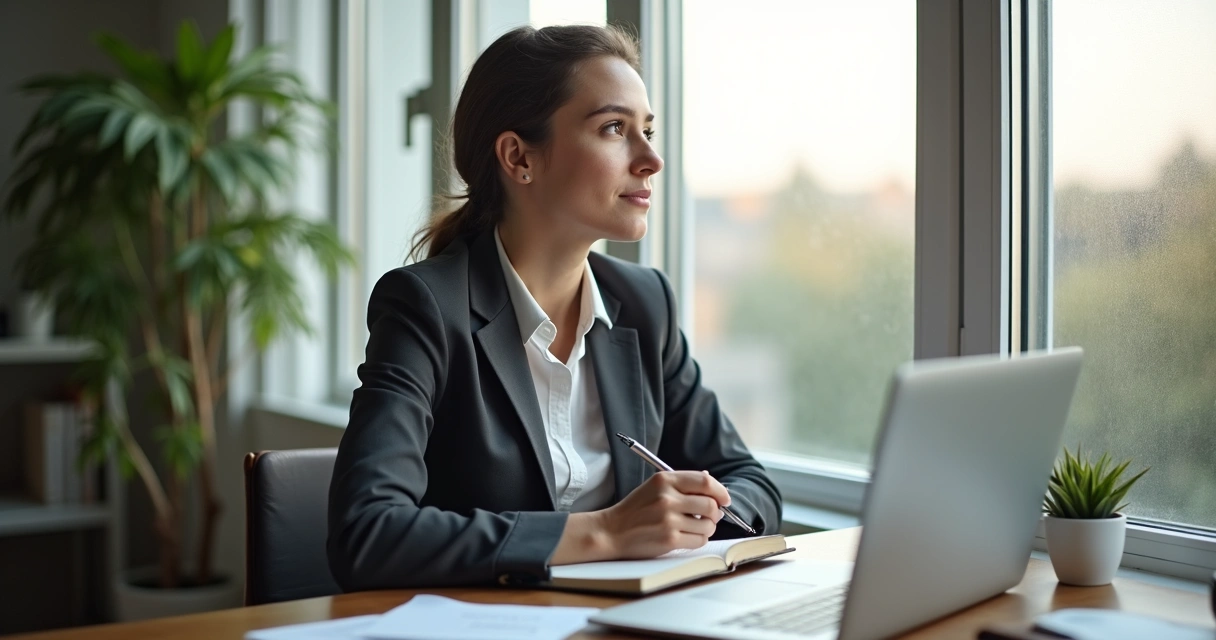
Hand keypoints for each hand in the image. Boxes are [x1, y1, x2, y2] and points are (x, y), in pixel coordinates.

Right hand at [598, 470, 730, 558]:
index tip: (724, 499)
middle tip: (709, 516)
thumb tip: (710, 481)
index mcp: (664, 480)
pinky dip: (698, 539)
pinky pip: (699, 540)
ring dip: (706, 527)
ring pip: (708, 524)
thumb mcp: (654, 487)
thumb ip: (681, 484)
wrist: (612, 531)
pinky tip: (686, 536)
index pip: (704, 481)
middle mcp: (667, 498)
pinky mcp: (669, 539)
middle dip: (715, 512)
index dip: (720, 491)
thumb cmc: (635, 509)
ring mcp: (668, 519)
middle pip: (710, 504)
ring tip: (694, 527)